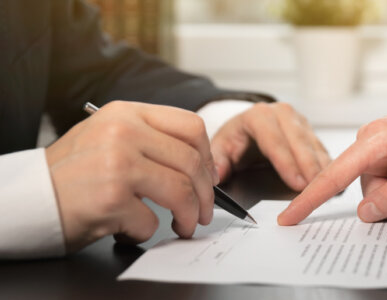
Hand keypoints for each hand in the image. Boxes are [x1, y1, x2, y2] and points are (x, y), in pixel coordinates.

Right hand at [46, 101, 217, 252]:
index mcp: (126, 114)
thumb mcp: (107, 137)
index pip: (190, 126)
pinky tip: (131, 229)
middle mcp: (123, 133)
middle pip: (191, 162)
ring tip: (185, 226)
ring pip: (181, 191)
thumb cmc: (70, 173)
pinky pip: (152, 221)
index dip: (208, 156)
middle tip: (204, 212)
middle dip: (205, 195)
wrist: (28, 198)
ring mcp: (117, 164)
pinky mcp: (111, 198)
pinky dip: (146, 232)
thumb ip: (149, 140)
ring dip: (190, 216)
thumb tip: (199, 163)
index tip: (208, 177)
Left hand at [210, 102, 329, 190]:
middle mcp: (282, 114)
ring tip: (330, 190)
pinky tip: (332, 182)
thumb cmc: (235, 140)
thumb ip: (218, 161)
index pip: (274, 141)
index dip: (287, 164)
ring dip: (322, 168)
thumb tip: (218, 176)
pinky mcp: (310, 131)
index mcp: (258, 116)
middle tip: (317, 191)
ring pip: (314, 145)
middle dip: (309, 168)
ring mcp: (299, 121)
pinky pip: (321, 149)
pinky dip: (327, 166)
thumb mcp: (220, 148)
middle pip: (299, 142)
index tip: (297, 184)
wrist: (246, 128)